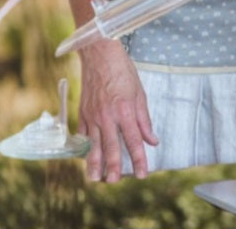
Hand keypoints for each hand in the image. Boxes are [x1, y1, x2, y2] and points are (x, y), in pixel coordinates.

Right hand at [77, 37, 157, 181]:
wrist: (99, 54)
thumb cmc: (122, 70)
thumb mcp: (139, 92)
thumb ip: (144, 119)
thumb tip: (152, 140)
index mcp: (125, 110)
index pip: (134, 141)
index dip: (139, 159)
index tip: (142, 174)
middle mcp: (108, 116)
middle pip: (112, 147)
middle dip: (114, 167)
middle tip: (115, 181)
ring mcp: (93, 115)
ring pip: (94, 145)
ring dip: (95, 163)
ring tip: (95, 179)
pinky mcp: (83, 112)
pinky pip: (84, 135)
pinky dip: (85, 148)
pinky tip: (87, 158)